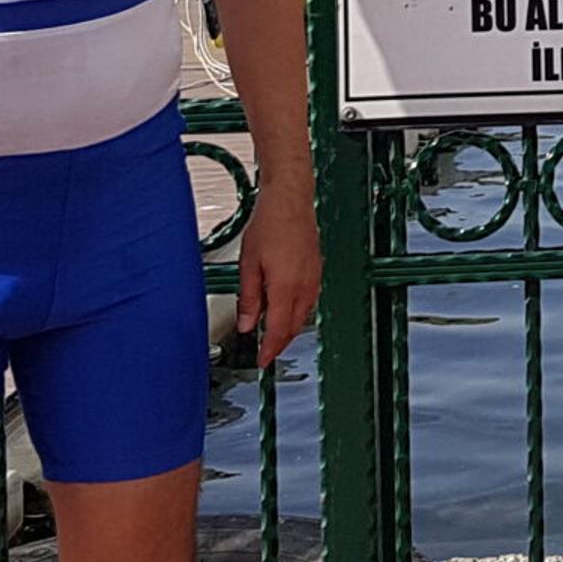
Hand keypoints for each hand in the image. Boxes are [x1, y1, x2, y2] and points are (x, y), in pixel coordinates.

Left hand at [234, 177, 321, 365]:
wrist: (290, 200)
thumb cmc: (270, 224)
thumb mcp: (249, 264)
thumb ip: (249, 298)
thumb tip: (246, 324)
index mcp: (285, 288)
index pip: (277, 330)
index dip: (269, 350)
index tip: (261, 361)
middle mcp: (304, 287)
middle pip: (292, 327)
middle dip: (279, 343)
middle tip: (265, 352)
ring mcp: (313, 279)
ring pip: (302, 316)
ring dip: (288, 329)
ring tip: (274, 335)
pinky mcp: (316, 271)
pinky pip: (308, 302)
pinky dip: (297, 314)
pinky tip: (287, 311)